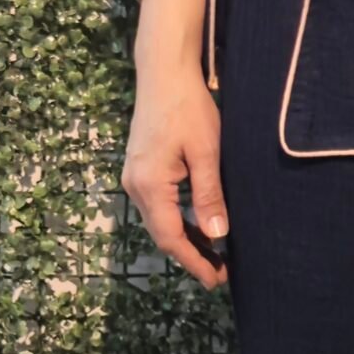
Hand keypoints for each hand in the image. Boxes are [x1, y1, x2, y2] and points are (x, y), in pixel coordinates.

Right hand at [121, 62, 228, 289]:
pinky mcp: (139, 168)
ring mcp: (133, 177)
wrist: (164, 73)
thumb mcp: (207, 152)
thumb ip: (209, 195)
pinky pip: (157, 205)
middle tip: (219, 273)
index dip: (193, 261)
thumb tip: (217, 236)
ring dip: (184, 239)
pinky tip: (197, 225)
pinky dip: (177, 220)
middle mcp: (134, 185)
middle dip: (190, 255)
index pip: (171, 237)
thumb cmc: (188, 108)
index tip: (215, 280)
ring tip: (213, 255)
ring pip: (158, 221)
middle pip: (161, 233)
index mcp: (149, 184)